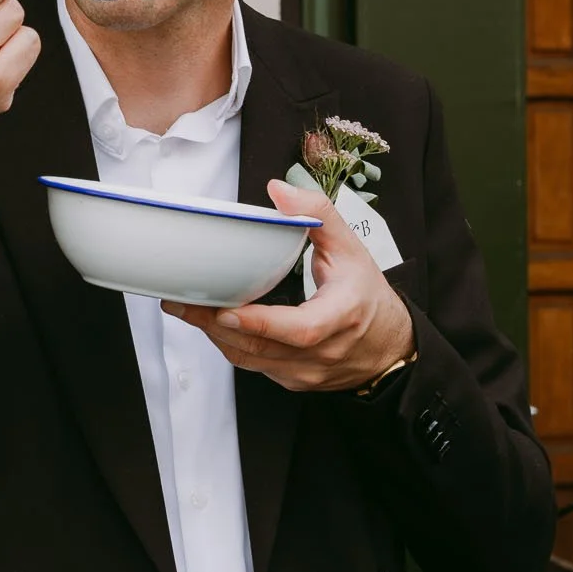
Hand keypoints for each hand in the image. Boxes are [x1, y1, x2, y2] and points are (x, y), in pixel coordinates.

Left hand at [163, 178, 413, 393]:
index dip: (261, 322)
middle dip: (216, 325)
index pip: (300, 329)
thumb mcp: (352, 247)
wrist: (389, 347)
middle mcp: (325, 351)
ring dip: (216, 335)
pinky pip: (254, 365)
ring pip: (252, 359)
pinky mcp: (293, 380)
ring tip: (186, 309)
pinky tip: (213, 323)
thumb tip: (279, 191)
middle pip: (262, 346)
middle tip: (182, 302)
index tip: (226, 310)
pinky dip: (231, 344)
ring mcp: (308, 372)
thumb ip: (318, 213)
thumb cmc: (367, 296)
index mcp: (342, 315)